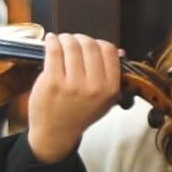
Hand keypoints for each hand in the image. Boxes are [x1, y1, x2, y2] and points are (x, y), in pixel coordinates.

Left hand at [25, 33, 122, 162]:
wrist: (57, 133)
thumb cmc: (80, 113)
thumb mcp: (105, 99)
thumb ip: (112, 76)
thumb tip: (120, 51)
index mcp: (110, 89)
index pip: (109, 51)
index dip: (98, 43)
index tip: (89, 45)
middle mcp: (93, 86)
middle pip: (90, 45)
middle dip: (80, 39)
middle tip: (73, 42)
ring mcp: (72, 84)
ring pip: (71, 45)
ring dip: (65, 38)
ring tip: (61, 41)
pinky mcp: (52, 82)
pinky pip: (54, 51)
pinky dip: (52, 41)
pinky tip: (51, 41)